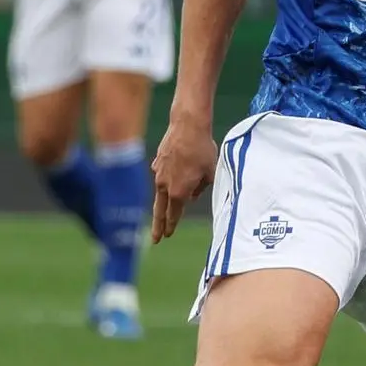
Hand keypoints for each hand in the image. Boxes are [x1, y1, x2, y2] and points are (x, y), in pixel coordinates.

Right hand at [151, 114, 217, 242]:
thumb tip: (194, 195)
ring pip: (160, 192)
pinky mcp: (157, 161)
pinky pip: (161, 175)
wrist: (188, 126)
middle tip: (155, 239)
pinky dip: (165, 179)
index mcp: (178, 192)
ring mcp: (158, 172)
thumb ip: (202, 187)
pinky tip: (171, 177)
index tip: (167, 235)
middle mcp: (164, 185)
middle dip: (158, 225)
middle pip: (160, 210)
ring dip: (162, 202)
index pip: (174, 214)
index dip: (171, 225)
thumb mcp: (210, 172)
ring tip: (161, 212)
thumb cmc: (203, 150)